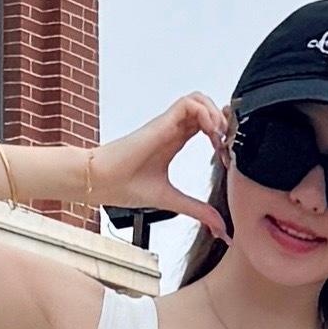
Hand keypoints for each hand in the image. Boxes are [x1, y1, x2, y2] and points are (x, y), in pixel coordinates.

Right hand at [91, 93, 233, 226]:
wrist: (100, 182)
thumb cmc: (125, 186)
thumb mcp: (171, 200)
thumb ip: (197, 210)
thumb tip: (220, 228)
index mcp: (174, 142)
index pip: (205, 125)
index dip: (222, 135)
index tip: (226, 158)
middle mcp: (172, 130)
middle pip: (206, 108)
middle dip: (224, 121)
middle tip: (227, 145)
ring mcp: (167, 124)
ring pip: (199, 100)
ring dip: (215, 114)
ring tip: (219, 138)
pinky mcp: (161, 122)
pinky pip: (188, 103)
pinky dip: (204, 114)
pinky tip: (209, 134)